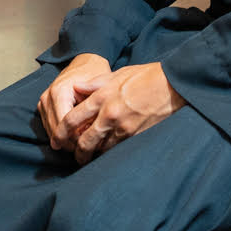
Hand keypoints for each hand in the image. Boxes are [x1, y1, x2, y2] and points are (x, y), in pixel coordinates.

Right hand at [38, 53, 112, 151]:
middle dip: (72, 143)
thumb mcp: (99, 88)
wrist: (85, 61)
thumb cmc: (94, 73)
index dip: (79, 138)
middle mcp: (47, 97)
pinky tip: (75, 136)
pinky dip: (61, 134)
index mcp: (60, 92)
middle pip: (56, 132)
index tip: (92, 143)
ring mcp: (42, 102)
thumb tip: (91, 133)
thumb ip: (93, 109)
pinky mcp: (42, 106)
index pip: (66, 125)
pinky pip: (49, 128)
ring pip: (51, 133)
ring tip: (84, 142)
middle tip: (89, 146)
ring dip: (66, 141)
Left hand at [61, 62, 185, 164]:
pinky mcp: (136, 135)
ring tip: (91, 155)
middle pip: (84, 141)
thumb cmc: (146, 76)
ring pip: (101, 148)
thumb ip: (94, 83)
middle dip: (77, 152)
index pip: (72, 119)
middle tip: (74, 156)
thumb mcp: (117, 74)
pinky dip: (110, 151)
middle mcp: (109, 114)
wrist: (172, 85)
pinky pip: (117, 148)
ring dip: (94, 153)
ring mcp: (123, 127)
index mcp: (101, 97)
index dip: (61, 132)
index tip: (57, 139)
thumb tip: (77, 88)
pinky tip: (108, 151)